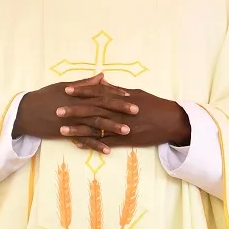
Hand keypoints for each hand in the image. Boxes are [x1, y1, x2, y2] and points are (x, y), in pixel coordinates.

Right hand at [15, 74, 138, 154]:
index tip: (130, 96)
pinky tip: (108, 150)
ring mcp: (72, 120)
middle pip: (102, 107)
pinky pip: (84, 140)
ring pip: (95, 124)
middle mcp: (77, 106)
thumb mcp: (64, 86)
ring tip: (127, 131)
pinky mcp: (66, 133)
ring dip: (112, 128)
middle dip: (120, 110)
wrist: (24, 112)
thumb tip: (102, 76)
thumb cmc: (45, 96)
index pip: (100, 93)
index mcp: (78, 94)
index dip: (116, 94)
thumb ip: (85, 83)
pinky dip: (96, 145)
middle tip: (136, 112)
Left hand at [61, 83, 191, 150]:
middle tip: (57, 110)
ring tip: (61, 129)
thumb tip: (103, 83)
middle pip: (94, 109)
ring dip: (78, 128)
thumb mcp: (138, 93)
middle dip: (74, 109)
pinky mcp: (126, 139)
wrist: (172, 122)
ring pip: (96, 127)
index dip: (82, 91)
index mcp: (123, 98)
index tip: (67, 90)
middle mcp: (120, 111)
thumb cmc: (156, 106)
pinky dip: (92, 143)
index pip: (99, 93)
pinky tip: (78, 144)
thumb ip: (119, 90)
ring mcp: (122, 126)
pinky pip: (105, 142)